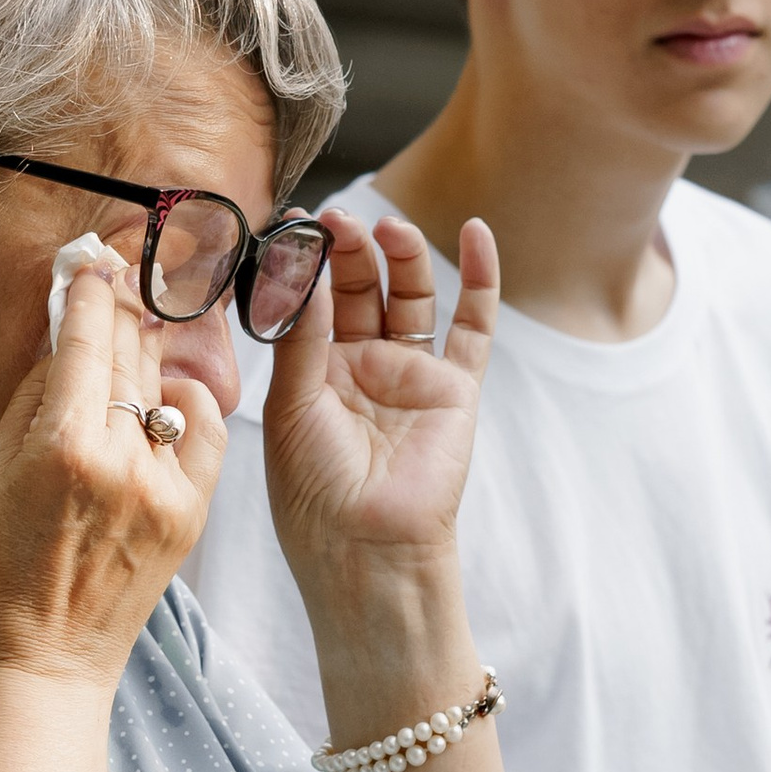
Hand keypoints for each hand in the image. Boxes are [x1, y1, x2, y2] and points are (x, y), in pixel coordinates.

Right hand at [0, 254, 221, 679]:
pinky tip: (172, 394)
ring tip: (142, 319)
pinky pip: (202, 433)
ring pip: (165, 388)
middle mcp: (121, 459)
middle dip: (123, 305)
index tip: (93, 260)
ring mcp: (164, 488)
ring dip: (151, 350)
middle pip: (130, 353)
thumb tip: (66, 339)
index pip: (87, 338)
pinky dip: (189, 405)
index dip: (91, 290)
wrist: (41, 663)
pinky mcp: (191, 514)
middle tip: (123, 266)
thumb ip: (33, 400)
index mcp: (61, 445)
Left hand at [262, 209, 494, 600]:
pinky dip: (480, 278)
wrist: (369, 550)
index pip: (311, 300)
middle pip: (360, 289)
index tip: (295, 224)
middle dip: (349, 250)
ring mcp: (410, 375)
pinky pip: (473, 325)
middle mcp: (361, 368)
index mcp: (312, 373)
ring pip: (411, 296)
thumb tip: (306, 266)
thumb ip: (302, 336)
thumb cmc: (316, 493)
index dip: (305, 262)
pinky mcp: (455, 389)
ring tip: (386, 228)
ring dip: (401, 255)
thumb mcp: (291, 408)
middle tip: (338, 220)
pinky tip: (476, 232)